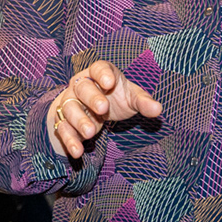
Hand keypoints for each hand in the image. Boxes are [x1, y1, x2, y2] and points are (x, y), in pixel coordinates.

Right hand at [47, 60, 161, 162]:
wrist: (94, 109)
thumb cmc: (116, 97)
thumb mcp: (131, 97)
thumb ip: (143, 102)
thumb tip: (158, 109)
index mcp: (98, 74)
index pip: (98, 68)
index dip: (103, 74)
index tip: (110, 83)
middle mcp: (80, 85)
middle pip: (82, 88)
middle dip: (92, 98)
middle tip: (103, 109)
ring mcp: (70, 103)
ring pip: (70, 108)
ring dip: (79, 120)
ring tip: (91, 133)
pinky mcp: (65, 121)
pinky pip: (63, 129)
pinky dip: (69, 141)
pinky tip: (77, 152)